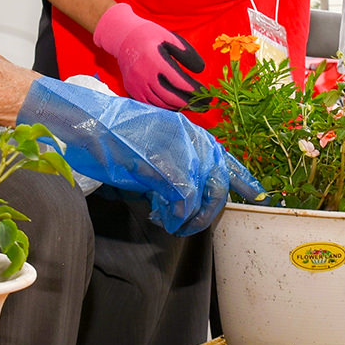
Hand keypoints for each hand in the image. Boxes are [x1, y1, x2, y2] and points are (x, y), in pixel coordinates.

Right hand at [17, 77, 265, 234]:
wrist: (87, 121)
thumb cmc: (112, 136)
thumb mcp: (151, 147)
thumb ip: (174, 165)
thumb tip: (186, 194)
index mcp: (189, 132)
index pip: (225, 158)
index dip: (243, 179)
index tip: (257, 194)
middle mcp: (190, 138)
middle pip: (218, 182)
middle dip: (209, 209)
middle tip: (191, 223)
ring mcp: (178, 149)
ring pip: (202, 194)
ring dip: (191, 217)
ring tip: (172, 223)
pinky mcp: (163, 163)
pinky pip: (183, 197)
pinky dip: (175, 214)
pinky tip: (161, 216)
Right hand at [93, 3, 205, 109]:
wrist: (122, 37)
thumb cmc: (150, 35)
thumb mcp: (170, 37)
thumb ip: (186, 53)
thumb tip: (201, 70)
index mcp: (155, 60)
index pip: (178, 81)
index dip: (194, 90)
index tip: (207, 93)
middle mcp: (144, 75)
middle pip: (170, 97)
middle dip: (189, 103)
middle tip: (204, 105)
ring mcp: (136, 84)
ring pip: (160, 103)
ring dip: (178, 107)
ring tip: (194, 106)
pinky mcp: (131, 90)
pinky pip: (150, 104)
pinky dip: (164, 107)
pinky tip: (176, 105)